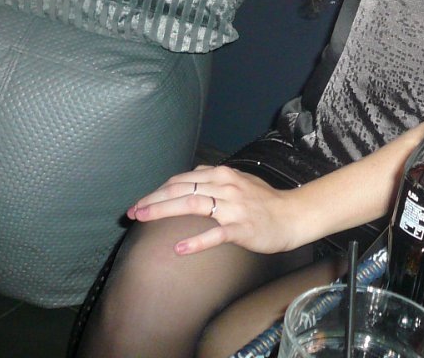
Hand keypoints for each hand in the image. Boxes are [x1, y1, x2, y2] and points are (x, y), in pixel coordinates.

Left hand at [127, 164, 304, 255]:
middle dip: (153, 200)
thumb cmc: (264, 201)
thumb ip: (214, 179)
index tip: (140, 202)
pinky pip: (215, 234)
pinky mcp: (241, 227)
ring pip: (193, 205)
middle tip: (132, 212)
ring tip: (143, 219)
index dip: (158, 190)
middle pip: (181, 189)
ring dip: (164, 211)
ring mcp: (233, 207)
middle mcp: (225, 186)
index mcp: (221, 174)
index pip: (181, 180)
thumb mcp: (238, 181)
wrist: (292, 215)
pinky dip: (196, 241)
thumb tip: (189, 181)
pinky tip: (179, 249)